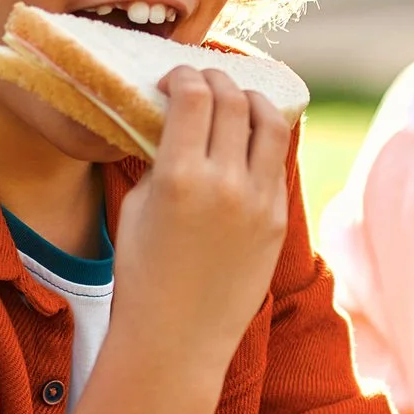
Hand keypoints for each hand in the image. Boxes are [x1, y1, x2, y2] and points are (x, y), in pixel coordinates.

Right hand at [111, 68, 291, 374]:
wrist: (177, 338)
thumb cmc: (142, 273)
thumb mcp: (136, 207)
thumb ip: (160, 159)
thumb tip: (177, 124)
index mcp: (180, 175)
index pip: (193, 95)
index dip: (182, 75)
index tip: (172, 79)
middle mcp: (225, 182)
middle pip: (232, 100)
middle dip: (215, 78)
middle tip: (202, 81)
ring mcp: (258, 201)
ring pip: (269, 123)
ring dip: (252, 100)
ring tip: (238, 99)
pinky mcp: (277, 220)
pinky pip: (276, 162)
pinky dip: (263, 140)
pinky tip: (249, 138)